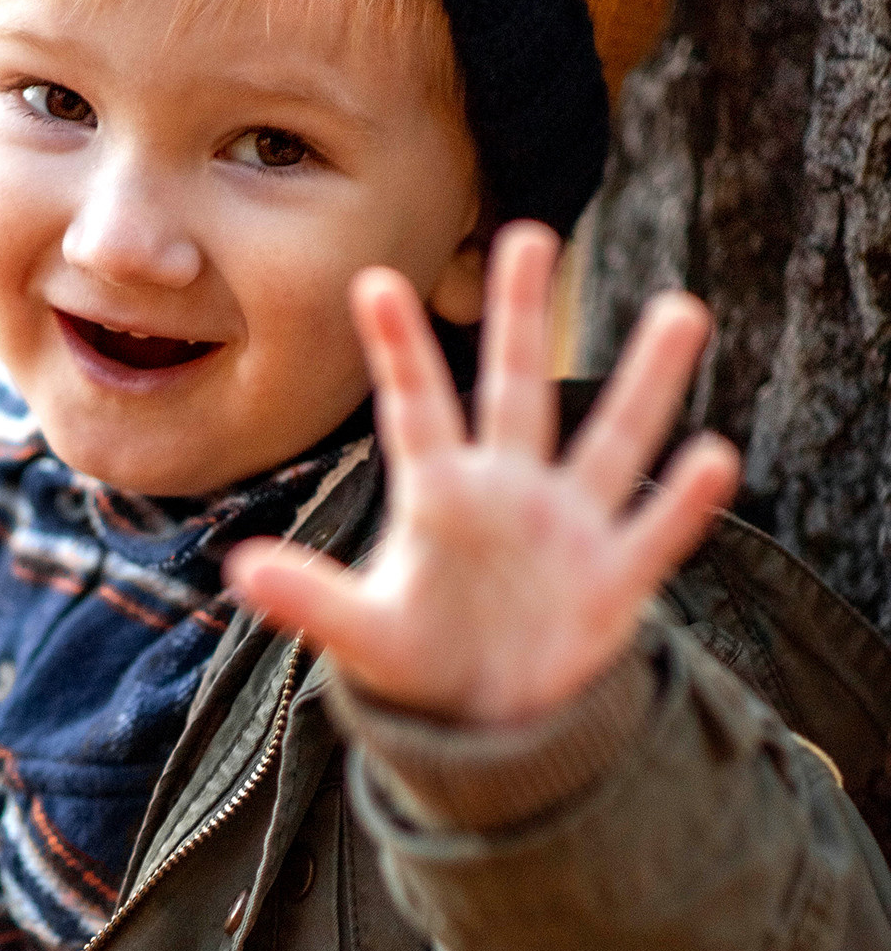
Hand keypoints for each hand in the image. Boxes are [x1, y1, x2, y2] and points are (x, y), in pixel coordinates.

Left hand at [224, 223, 740, 725]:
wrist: (491, 718)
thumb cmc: (424, 657)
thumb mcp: (364, 635)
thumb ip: (310, 600)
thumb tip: (237, 568)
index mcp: (442, 496)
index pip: (415, 412)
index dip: (396, 352)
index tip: (373, 282)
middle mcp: (510, 491)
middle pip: (517, 391)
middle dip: (521, 318)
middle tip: (530, 232)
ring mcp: (568, 528)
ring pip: (611, 442)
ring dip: (647, 381)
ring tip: (680, 308)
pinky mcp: (614, 579)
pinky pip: (655, 531)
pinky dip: (682, 502)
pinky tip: (713, 455)